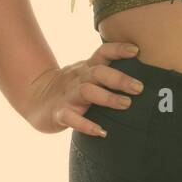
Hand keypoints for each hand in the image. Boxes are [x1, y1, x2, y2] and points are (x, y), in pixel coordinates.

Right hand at [22, 41, 145, 135]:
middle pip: (99, 72)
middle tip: (139, 87)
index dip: (118, 49)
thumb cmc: (73, 87)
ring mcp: (68, 95)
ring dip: (107, 97)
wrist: (36, 99)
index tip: (136, 50)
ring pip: (87, 91)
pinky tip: (101, 131)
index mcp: (88, 67)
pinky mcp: (59, 113)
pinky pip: (70, 118)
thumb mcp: (89, 74)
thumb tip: (145, 75)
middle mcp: (79, 78)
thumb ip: (109, 72)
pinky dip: (86, 125)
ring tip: (126, 104)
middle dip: (119, 79)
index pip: (103, 53)